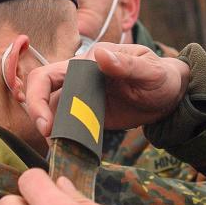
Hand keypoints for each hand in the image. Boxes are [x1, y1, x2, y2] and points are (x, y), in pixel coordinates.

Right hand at [23, 43, 190, 135]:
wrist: (169, 96)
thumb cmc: (161, 77)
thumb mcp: (150, 71)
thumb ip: (127, 65)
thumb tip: (99, 56)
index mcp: (90, 61)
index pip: (50, 73)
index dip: (39, 96)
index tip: (47, 123)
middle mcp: (80, 76)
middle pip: (42, 88)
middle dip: (36, 110)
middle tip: (47, 135)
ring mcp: (82, 95)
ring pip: (51, 107)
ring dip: (49, 126)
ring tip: (57, 147)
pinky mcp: (88, 112)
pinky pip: (68, 123)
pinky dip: (63, 135)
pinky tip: (67, 149)